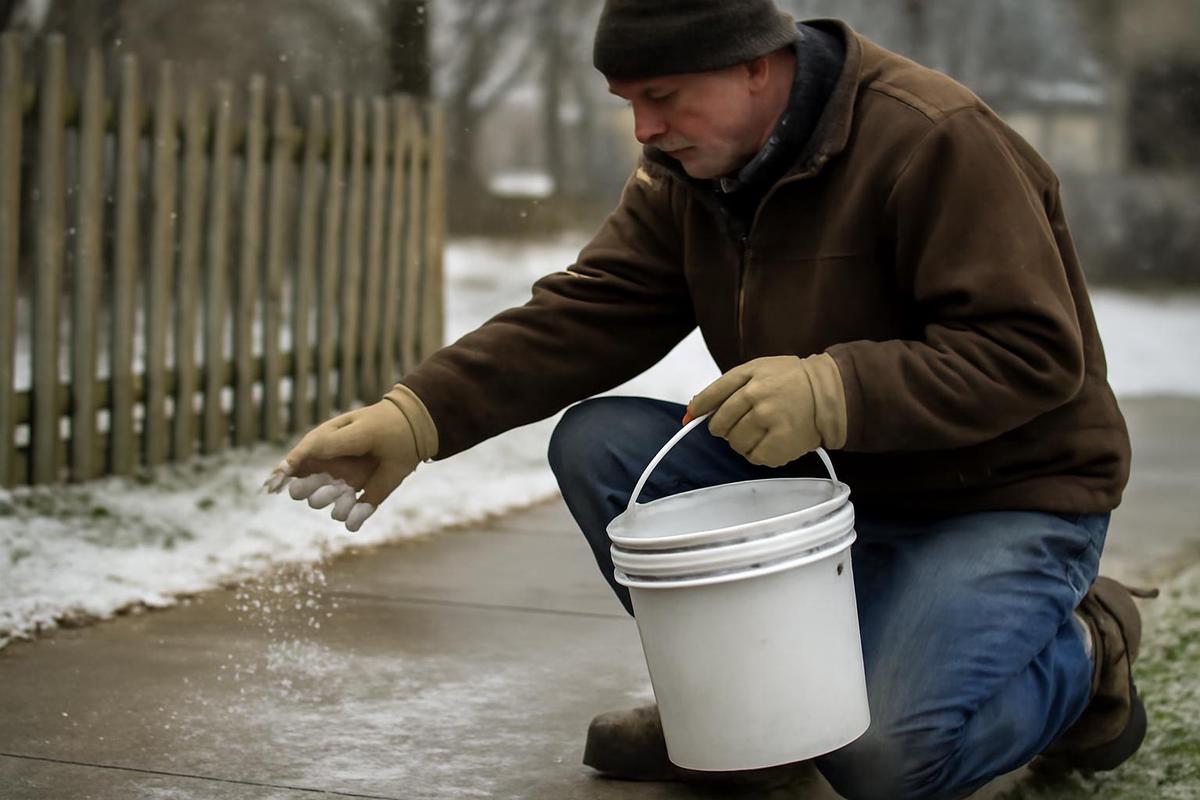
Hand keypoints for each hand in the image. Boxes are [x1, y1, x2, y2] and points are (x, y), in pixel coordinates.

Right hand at [262, 385, 437, 531]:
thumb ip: (328, 445)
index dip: (281, 475)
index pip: (294, 465)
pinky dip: (352, 519)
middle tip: (326, 483)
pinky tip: (354, 519)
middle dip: (311, 491)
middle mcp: (329, 470)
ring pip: (328, 505)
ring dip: (333, 503)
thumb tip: (295, 463)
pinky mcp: (364, 498)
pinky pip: (352, 517)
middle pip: (306, 490)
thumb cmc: (382, 426)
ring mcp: (346, 485)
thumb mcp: (356, 432)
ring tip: (346, 492)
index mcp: (321, 448)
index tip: (274, 484)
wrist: (415, 431)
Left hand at [685, 353, 846, 466]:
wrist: (827, 392)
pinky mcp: (781, 443)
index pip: (712, 396)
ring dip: (742, 441)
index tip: (692, 417)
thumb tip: (692, 410)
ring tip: (760, 431)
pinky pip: (754, 457)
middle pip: (720, 426)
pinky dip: (758, 453)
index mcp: (749, 376)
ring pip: (736, 444)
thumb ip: (725, 386)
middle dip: (725, 428)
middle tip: (740, 423)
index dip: (699, 410)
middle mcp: (757, 397)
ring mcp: (770, 421)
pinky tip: (769, 441)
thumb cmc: (790, 380)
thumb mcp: (757, 369)